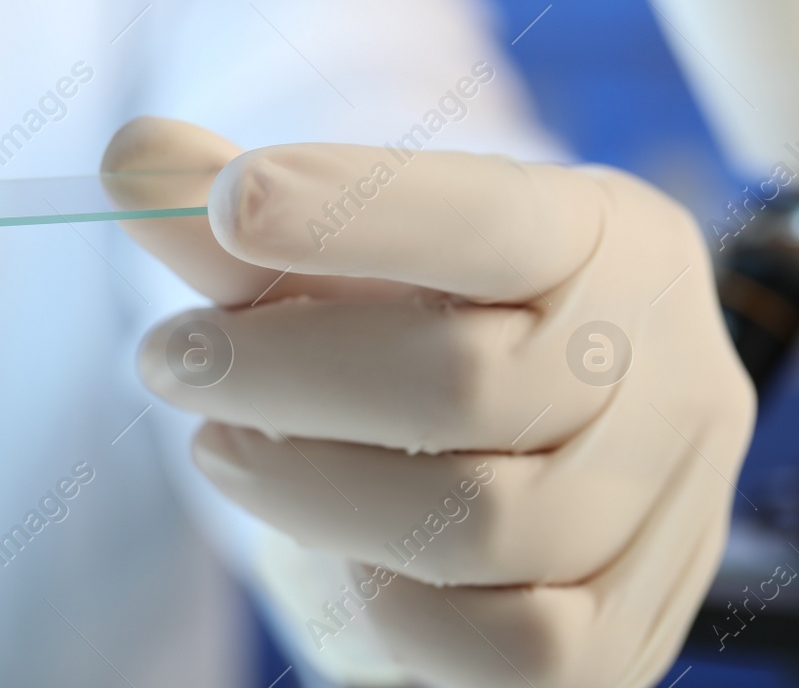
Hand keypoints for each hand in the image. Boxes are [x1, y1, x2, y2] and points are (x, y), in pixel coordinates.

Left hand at [104, 117, 754, 687]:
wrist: (542, 461)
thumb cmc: (419, 329)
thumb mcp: (339, 263)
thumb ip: (236, 219)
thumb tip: (134, 159)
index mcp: (603, 235)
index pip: (487, 217)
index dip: (351, 210)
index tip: (221, 202)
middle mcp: (664, 364)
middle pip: (461, 382)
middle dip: (279, 372)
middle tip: (165, 359)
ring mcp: (661, 509)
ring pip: (481, 523)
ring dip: (308, 489)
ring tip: (223, 449)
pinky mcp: (628, 635)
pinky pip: (508, 648)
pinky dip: (392, 604)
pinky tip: (329, 550)